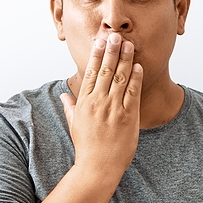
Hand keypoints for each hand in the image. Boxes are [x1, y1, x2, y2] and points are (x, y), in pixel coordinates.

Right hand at [61, 32, 142, 179]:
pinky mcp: (127, 117)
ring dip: (125, 60)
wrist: (97, 167)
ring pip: (120, 78)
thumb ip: (70, 107)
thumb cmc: (86, 148)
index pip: (91, 72)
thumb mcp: (74, 125)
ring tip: (129, 45)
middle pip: (106, 70)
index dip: (97, 55)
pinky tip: (138, 67)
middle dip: (112, 51)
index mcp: (84, 102)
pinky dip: (135, 79)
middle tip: (116, 36)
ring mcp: (113, 109)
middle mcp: (98, 102)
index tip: (100, 41)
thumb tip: (64, 94)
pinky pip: (132, 93)